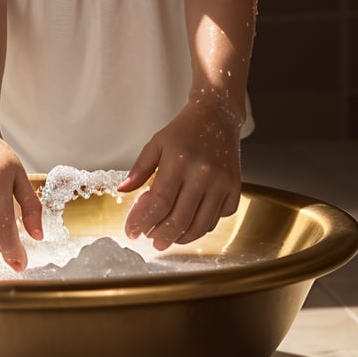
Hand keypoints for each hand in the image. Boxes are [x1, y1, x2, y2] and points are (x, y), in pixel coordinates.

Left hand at [118, 100, 241, 250]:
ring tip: (168, 239)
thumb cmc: (184, 130)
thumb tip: (122, 191)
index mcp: (179, 160)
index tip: (132, 231)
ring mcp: (221, 183)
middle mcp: (203, 174)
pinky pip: (218, 218)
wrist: (217, 116)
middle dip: (161, 235)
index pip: (159, 201)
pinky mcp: (235, 188)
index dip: (143, 220)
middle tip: (151, 240)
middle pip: (179, 218)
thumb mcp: (157, 143)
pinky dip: (203, 227)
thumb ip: (139, 168)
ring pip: (200, 225)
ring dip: (181, 238)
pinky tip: (190, 225)